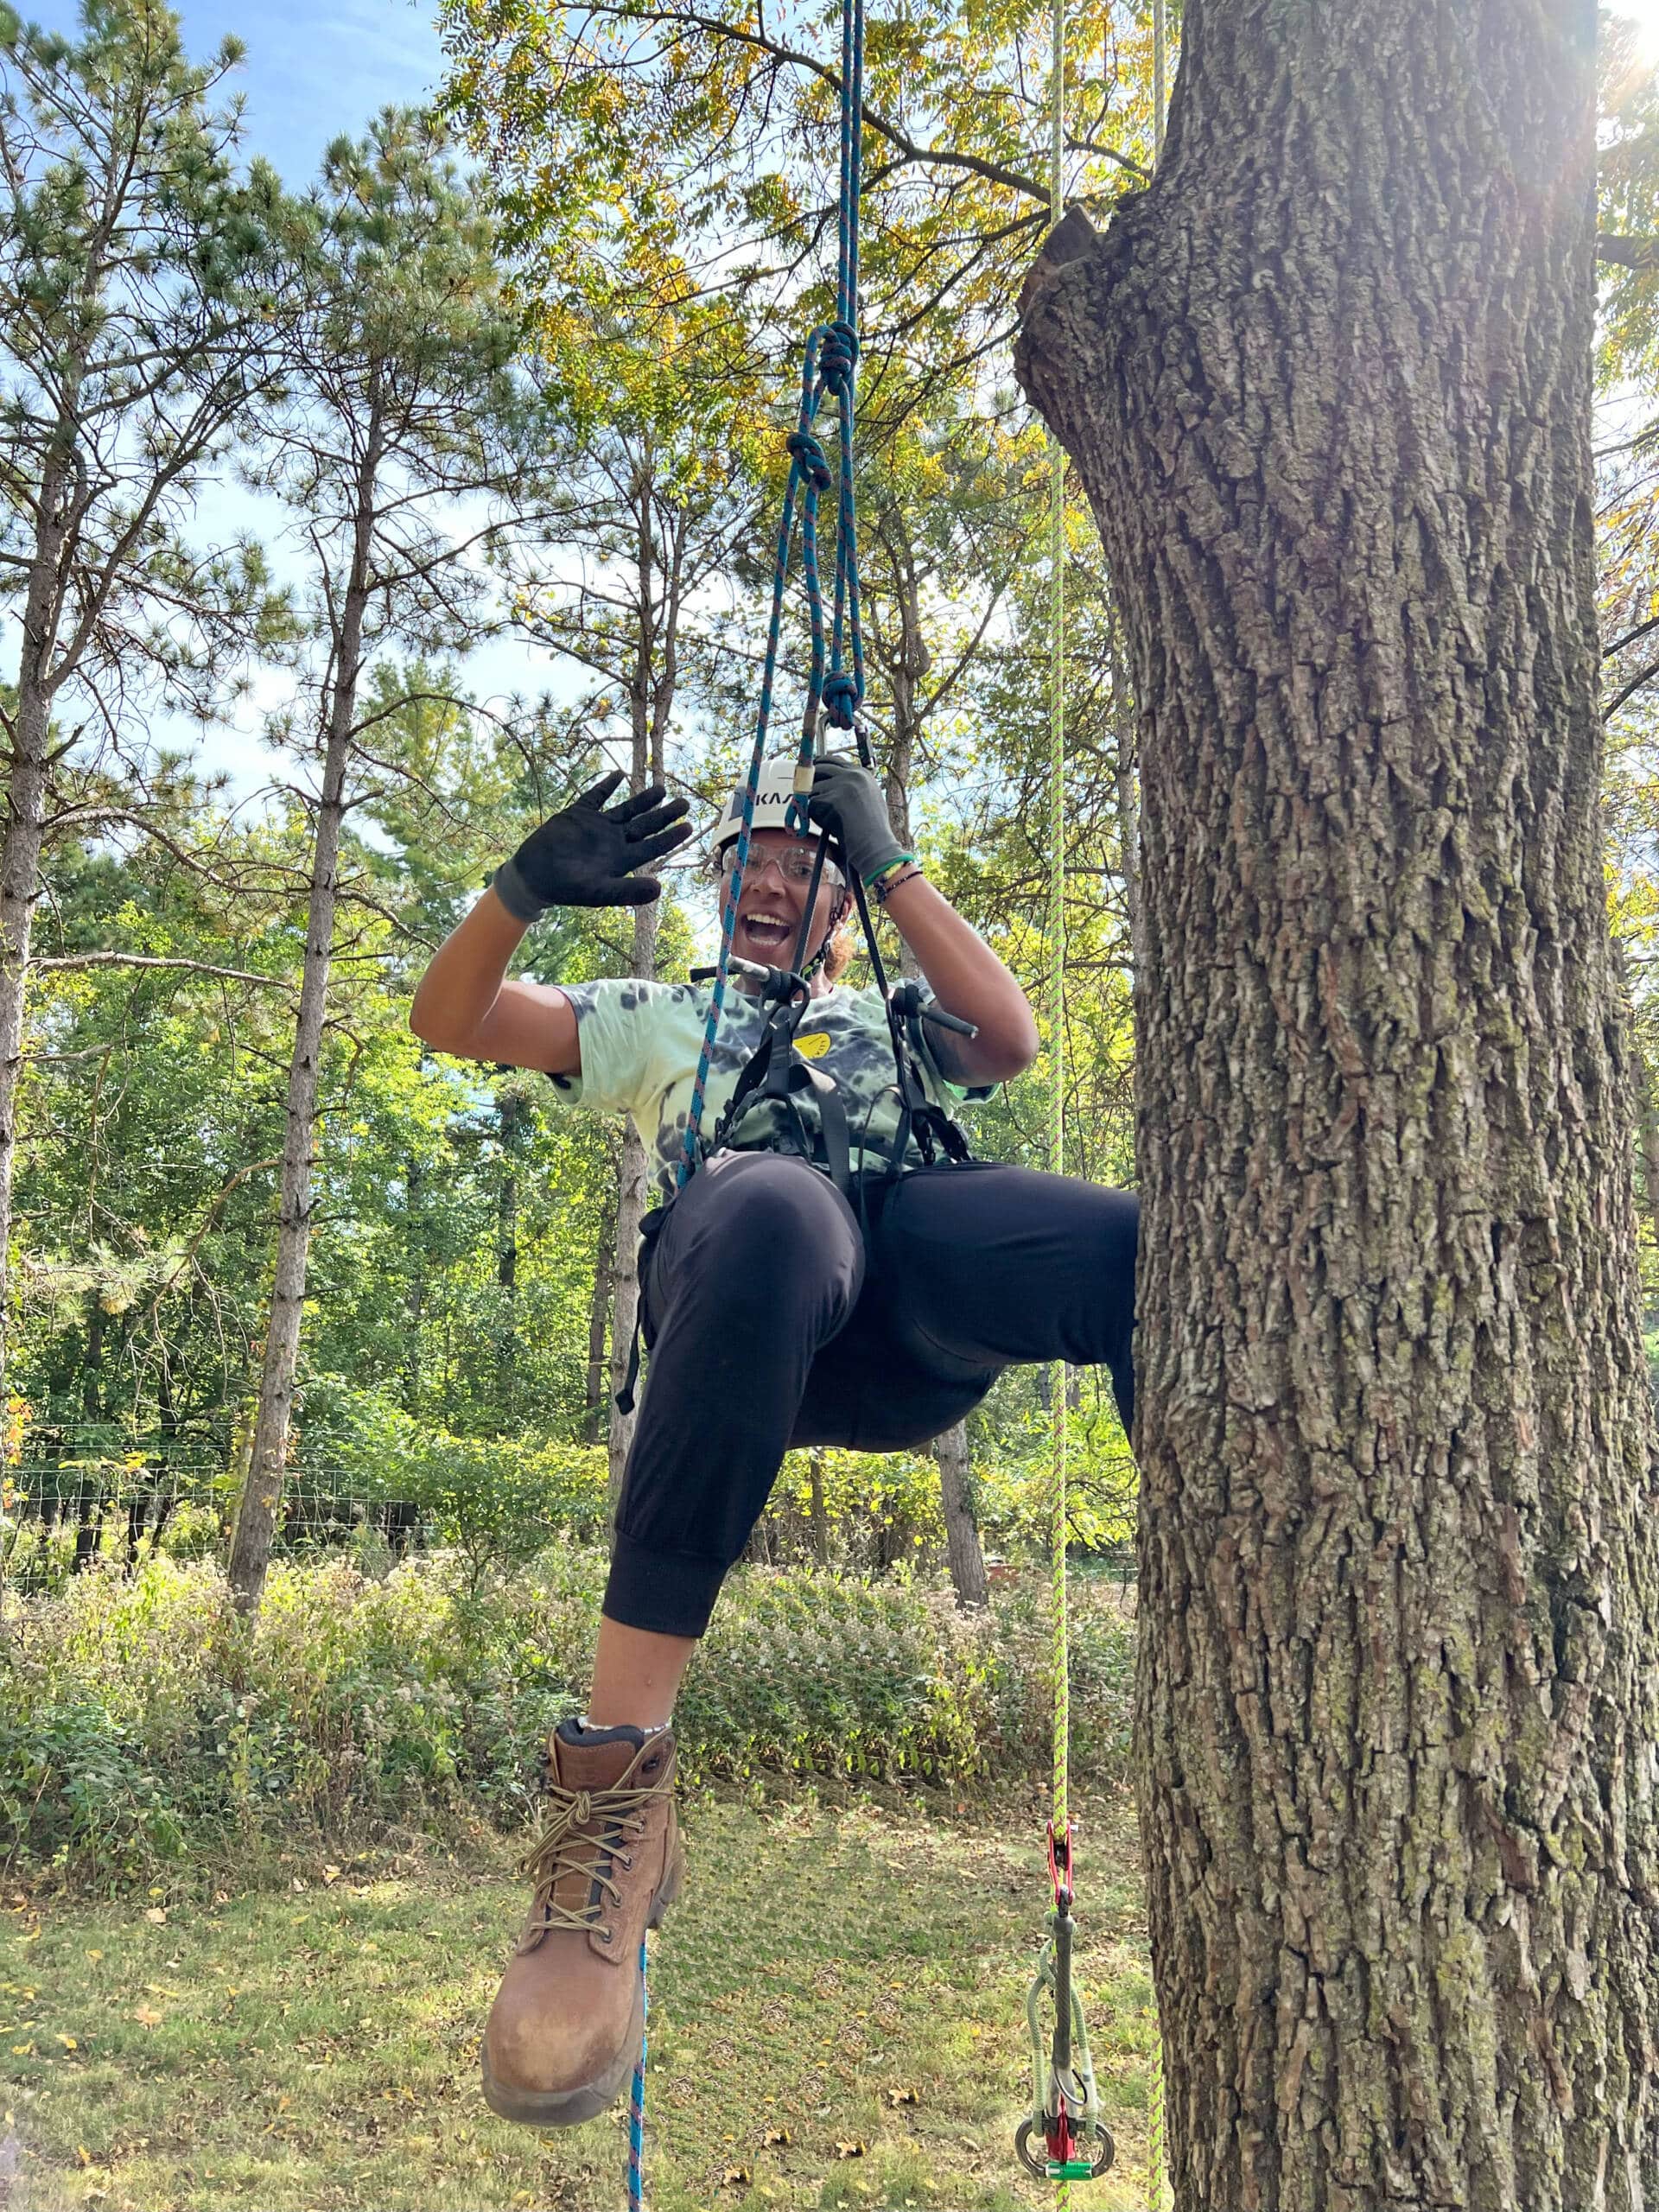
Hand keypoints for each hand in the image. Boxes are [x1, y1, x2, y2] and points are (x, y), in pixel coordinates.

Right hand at [492, 770, 691, 919]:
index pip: (653, 846)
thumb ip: (628, 891)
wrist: (534, 877)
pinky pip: (595, 796)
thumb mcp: (598, 892)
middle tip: (685, 803)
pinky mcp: (579, 814)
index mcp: (622, 859)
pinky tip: (618, 774)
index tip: (689, 825)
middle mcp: (614, 841)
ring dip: (644, 800)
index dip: (671, 836)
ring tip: (661, 789)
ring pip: (627, 809)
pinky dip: (606, 785)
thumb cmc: (566, 889)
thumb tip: (660, 890)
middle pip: (646, 825)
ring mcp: (597, 826)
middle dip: (665, 814)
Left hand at [806, 754, 905, 884]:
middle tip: (801, 791)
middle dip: (808, 780)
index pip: (833, 760)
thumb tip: (828, 785)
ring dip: (814, 804)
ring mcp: (842, 785)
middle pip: (819, 768)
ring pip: (813, 789)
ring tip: (830, 820)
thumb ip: (852, 788)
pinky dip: (815, 817)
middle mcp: (852, 775)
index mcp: (862, 773)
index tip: (809, 773)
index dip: (818, 766)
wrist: (875, 844)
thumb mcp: (868, 799)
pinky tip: (830, 827)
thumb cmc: (872, 830)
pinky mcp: (832, 798)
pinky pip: (811, 805)